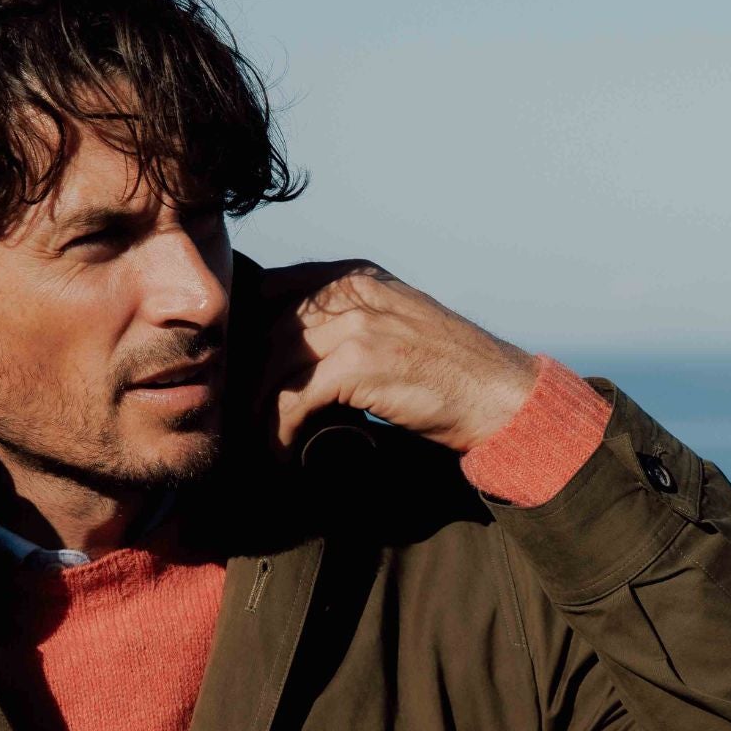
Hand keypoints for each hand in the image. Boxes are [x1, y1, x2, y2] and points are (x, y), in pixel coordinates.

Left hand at [246, 261, 537, 459]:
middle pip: (264, 326)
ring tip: (252, 443)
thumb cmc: (447, 375)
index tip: (232, 376)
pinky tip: (281, 454)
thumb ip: (346, 326)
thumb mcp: (392, 328)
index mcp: (355, 277)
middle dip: (241, 376)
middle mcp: (352, 290)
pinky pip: (294, 398)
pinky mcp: (362, 363)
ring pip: (272, 363)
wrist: (500, 396)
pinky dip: (280, 432)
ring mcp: (358, 323)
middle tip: (230, 417)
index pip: (270, 290)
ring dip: (255, 411)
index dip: (243, 334)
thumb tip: (284, 355)